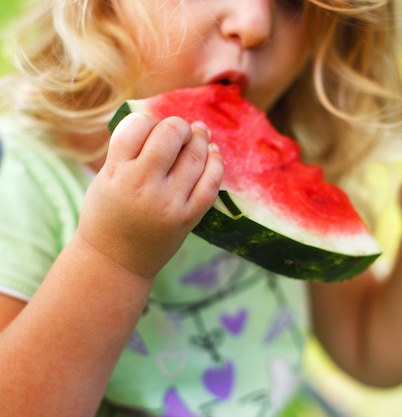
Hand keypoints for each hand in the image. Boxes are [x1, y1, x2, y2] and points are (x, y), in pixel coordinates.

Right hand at [78, 114, 223, 277]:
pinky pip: (212, 182)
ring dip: (199, 138)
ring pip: (196, 155)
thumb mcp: (106, 177)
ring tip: (198, 133)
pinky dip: (216, 161)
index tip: (149, 128)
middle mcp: (144, 187)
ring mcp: (170, 203)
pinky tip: (213, 152)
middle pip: (171, 134)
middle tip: (178, 129)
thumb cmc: (109, 213)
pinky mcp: (189, 217)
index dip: (147, 121)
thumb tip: (169, 120)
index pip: (138, 125)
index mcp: (117, 173)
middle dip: (177, 125)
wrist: (116, 261)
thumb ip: (130, 150)